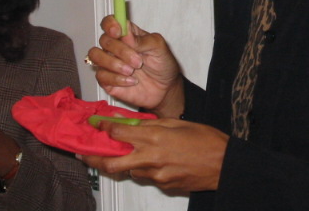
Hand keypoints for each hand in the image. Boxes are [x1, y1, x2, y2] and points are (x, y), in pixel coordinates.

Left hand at [80, 119, 228, 192]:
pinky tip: (151, 161)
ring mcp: (156, 175)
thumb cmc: (206, 140)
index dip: (103, 128)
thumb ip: (153, 123)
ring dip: (122, 163)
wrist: (224, 164)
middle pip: (111, 162)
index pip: (118, 133)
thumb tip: (134, 122)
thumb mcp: (178, 123)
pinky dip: (142, 169)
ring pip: (128, 171)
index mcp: (155, 137)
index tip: (96, 125)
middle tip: (84, 154)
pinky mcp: (162, 185)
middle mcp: (151, 158)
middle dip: (93, 158)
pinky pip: (145, 177)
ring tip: (121, 155)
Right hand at [86, 16, 183, 116]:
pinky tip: (131, 81)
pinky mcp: (107, 80)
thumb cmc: (162, 65)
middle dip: (121, 51)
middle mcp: (115, 47)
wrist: (165, 89)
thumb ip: (142, 40)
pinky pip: (101, 75)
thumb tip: (125, 32)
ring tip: (132, 71)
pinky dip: (117, 79)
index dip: (110, 24)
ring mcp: (109, 63)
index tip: (118, 32)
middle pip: (104, 40)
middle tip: (138, 61)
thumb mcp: (159, 48)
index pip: (110, 22)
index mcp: (127, 35)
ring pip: (96, 56)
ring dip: (114, 64)